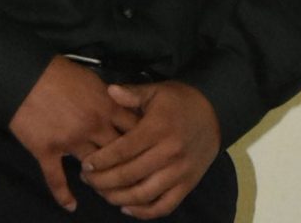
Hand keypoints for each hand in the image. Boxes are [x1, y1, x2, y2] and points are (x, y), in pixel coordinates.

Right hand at [9, 56, 140, 211]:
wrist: (23, 75)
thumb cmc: (58, 71)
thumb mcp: (91, 78)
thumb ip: (108, 97)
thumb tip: (122, 108)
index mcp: (106, 107)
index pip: (135, 130)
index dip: (144, 142)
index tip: (149, 151)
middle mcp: (93, 127)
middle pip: (119, 154)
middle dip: (128, 166)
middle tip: (134, 177)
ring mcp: (70, 141)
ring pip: (94, 169)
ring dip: (102, 180)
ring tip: (107, 190)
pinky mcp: (47, 151)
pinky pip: (56, 178)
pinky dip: (63, 195)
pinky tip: (71, 206)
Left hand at [79, 81, 220, 219]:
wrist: (214, 113)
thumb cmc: (179, 101)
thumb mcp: (156, 91)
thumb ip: (132, 93)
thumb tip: (110, 90)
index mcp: (158, 129)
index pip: (123, 150)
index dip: (101, 160)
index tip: (86, 165)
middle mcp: (169, 153)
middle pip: (129, 175)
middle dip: (103, 181)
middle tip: (87, 180)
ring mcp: (180, 171)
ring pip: (143, 194)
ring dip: (118, 198)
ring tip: (102, 193)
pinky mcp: (188, 184)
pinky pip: (164, 206)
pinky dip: (144, 211)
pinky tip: (126, 207)